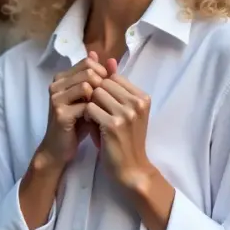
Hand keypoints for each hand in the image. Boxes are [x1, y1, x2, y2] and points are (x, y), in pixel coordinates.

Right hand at [35, 51, 107, 167]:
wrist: (60, 149)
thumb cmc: (78, 123)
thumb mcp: (90, 99)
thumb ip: (100, 79)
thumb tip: (113, 59)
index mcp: (62, 78)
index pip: (88, 62)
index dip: (102, 73)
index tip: (107, 90)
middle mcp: (56, 84)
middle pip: (88, 72)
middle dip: (102, 86)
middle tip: (106, 102)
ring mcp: (56, 98)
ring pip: (86, 85)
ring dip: (98, 99)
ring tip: (100, 110)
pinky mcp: (60, 113)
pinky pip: (85, 105)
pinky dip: (95, 112)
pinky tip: (95, 120)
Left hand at [85, 67, 155, 188]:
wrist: (131, 169)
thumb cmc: (126, 140)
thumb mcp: (125, 111)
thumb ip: (117, 86)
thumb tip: (109, 60)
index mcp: (143, 97)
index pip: (113, 78)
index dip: (103, 90)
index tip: (104, 106)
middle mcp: (137, 103)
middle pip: (103, 84)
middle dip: (95, 97)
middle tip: (96, 113)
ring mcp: (126, 113)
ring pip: (95, 94)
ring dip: (90, 105)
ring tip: (95, 120)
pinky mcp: (113, 124)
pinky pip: (90, 108)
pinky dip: (87, 116)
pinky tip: (92, 127)